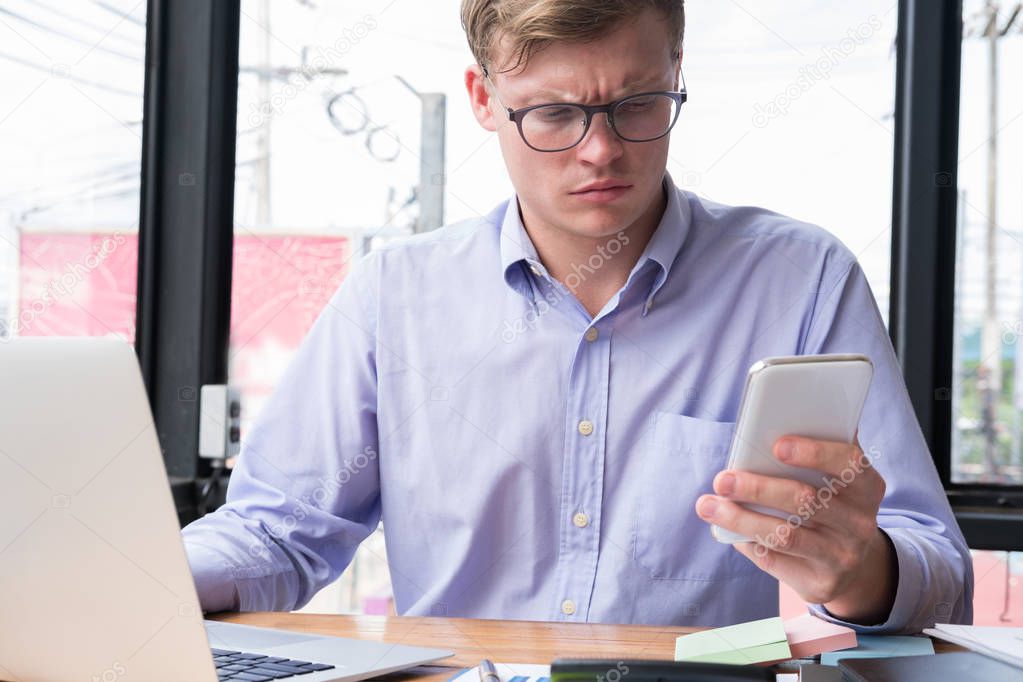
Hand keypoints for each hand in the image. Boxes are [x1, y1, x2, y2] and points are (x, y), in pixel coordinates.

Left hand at [694, 435, 897, 623]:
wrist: (851, 566)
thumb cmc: (829, 506)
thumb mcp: (835, 482)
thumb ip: (814, 456)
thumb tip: (764, 427)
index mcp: (866, 487)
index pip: (848, 463)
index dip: (815, 453)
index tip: (777, 446)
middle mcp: (860, 523)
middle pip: (805, 501)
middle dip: (758, 488)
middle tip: (722, 480)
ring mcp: (843, 557)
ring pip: (784, 535)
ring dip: (740, 519)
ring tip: (707, 506)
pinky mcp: (821, 583)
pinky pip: (774, 561)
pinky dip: (745, 542)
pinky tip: (723, 529)